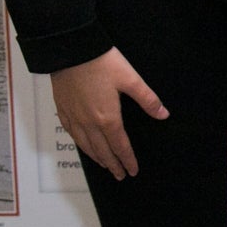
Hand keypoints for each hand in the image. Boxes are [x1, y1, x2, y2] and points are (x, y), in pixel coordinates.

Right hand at [50, 49, 167, 181]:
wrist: (71, 52)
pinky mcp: (63, 110)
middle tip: (120, 175)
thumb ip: (147, 99)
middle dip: (113, 164)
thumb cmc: (101, 63)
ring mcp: (74, 118)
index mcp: (107, 118)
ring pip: (86, 145)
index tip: (132, 171)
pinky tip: (84, 146)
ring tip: (105, 165)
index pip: (120, 146)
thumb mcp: (131, 79)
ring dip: (97, 158)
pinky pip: (72, 135)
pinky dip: (81, 145)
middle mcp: (89, 123)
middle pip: (102, 150)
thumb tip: (163, 114)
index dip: (127, 160)